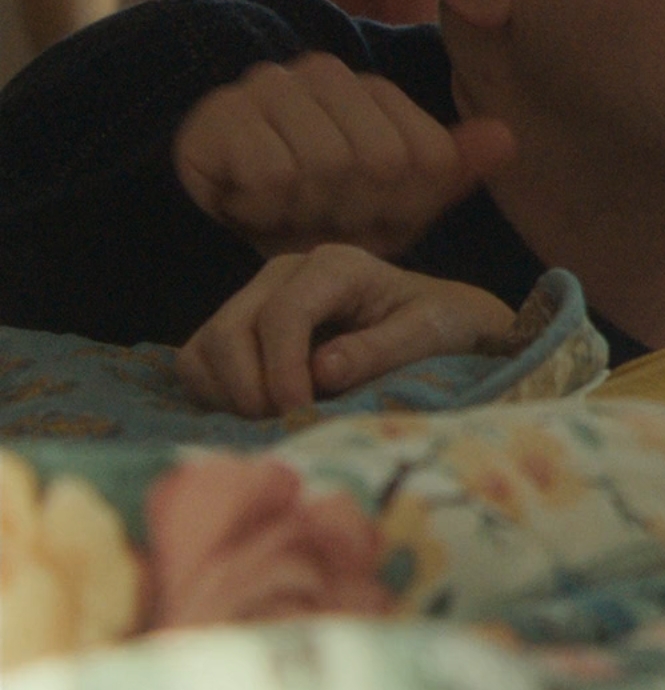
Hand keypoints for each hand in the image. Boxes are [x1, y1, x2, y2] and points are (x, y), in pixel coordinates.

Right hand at [173, 53, 515, 258]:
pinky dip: (264, 208)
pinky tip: (250, 204)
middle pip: (379, 162)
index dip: (403, 207)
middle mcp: (327, 74)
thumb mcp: (396, 207)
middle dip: (354, 212)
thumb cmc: (317, 218)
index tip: (370, 216)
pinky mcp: (222, 112)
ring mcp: (271, 85)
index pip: (428, 158)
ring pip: (324, 166)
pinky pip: (269, 175)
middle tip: (321, 218)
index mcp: (377, 92)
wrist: (221, 233)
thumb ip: (450, 171)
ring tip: (287, 210)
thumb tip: (507, 139)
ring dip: (306, 211)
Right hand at [177, 244, 517, 416]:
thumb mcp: (427, 334)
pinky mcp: (242, 324)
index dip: (283, 371)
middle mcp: (287, 272)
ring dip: (230, 393)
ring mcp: (258, 295)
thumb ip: (377, 351)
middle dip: (252, 388)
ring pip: (206, 347)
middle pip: (231, 330)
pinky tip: (258, 411)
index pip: (284, 315)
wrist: (439, 319)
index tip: (300, 414)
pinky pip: (199, 360)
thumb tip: (320, 370)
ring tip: (277, 419)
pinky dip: (216, 392)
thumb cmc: (440, 324)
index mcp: (336, 266)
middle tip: (288, 423)